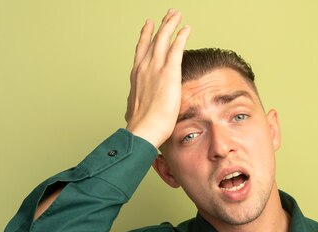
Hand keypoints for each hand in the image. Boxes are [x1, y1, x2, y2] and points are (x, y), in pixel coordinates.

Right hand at [125, 9, 190, 147]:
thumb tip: (131, 111)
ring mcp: (155, 68)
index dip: (145, 36)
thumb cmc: (141, 125)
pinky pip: (176, 48)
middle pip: (153, 40)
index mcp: (136, 76)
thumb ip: (135, 104)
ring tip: (176, 15)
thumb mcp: (134, 110)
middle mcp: (144, 67)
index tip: (149, 26)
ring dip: (170, 25)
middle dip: (161, 26)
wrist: (144, 129)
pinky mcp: (169, 72)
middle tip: (168, 15)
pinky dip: (181, 36)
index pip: (141, 51)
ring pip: (163, 39)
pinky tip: (186, 29)